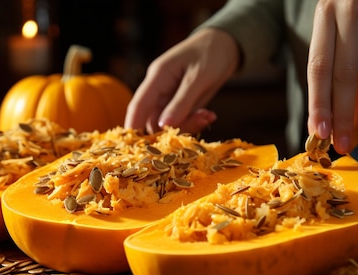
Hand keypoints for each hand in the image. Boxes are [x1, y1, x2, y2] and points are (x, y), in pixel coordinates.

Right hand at [124, 28, 239, 133]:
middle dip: (173, 128)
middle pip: (153, 119)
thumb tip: (164, 125)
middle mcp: (158, 89)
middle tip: (201, 120)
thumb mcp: (199, 77)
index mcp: (157, 77)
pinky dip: (194, 122)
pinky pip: (179, 121)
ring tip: (208, 116)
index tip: (135, 147)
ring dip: (187, 125)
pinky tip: (209, 115)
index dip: (133, 126)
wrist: (224, 45)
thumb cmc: (211, 54)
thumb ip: (182, 102)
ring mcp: (168, 98)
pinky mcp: (178, 105)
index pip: (139, 105)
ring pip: (167, 124)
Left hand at [307, 0, 357, 153]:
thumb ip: (331, 53)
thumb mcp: (331, 15)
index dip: (319, 103)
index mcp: (326, 14)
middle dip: (343, 115)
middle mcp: (353, 14)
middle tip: (343, 143)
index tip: (319, 131)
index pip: (319, 68)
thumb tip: (330, 105)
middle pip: (345, 75)